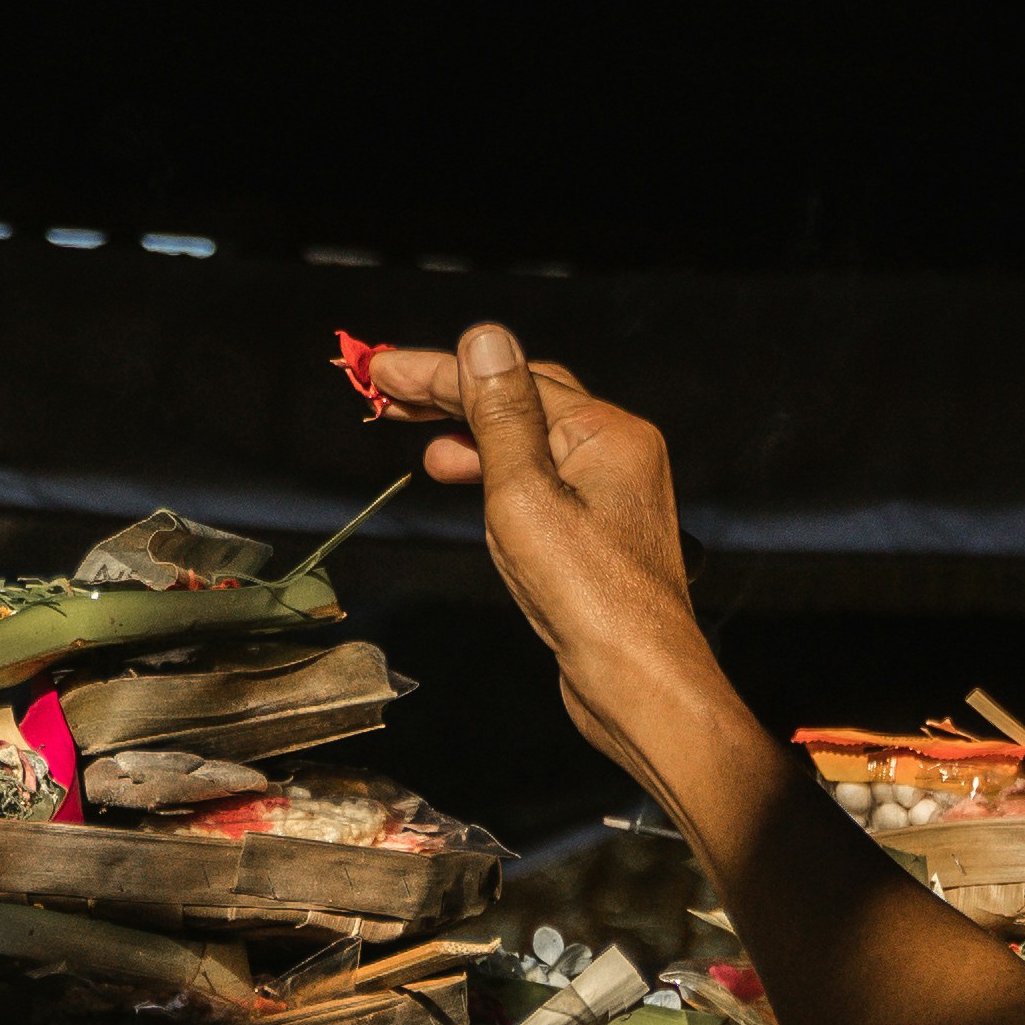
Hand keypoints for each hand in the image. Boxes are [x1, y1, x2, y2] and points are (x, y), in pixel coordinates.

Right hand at [345, 328, 747, 796]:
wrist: (640, 683)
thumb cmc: (589, 599)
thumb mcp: (524, 494)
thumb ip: (500, 416)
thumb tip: (485, 341)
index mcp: (608, 433)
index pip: (513, 379)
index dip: (441, 372)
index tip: (384, 371)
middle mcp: (619, 456)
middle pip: (525, 403)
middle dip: (454, 397)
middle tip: (390, 397)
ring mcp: (613, 497)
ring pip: (533, 447)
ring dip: (474, 440)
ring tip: (425, 451)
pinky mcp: (601, 537)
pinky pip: (544, 487)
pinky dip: (501, 479)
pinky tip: (475, 492)